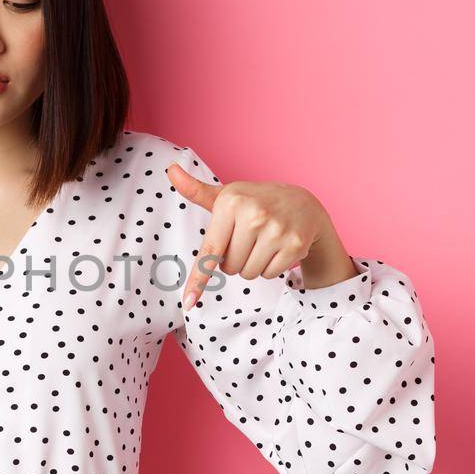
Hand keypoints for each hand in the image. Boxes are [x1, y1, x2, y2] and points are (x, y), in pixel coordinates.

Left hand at [165, 162, 332, 310]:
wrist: (304, 203)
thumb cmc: (256, 201)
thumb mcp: (228, 195)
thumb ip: (197, 190)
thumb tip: (170, 170)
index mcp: (231, 202)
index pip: (210, 249)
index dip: (198, 278)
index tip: (188, 302)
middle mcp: (254, 214)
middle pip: (229, 267)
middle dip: (234, 260)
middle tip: (247, 239)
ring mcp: (276, 230)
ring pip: (248, 273)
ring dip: (251, 265)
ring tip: (262, 243)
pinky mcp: (295, 244)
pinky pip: (269, 274)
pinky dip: (270, 267)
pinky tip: (277, 247)